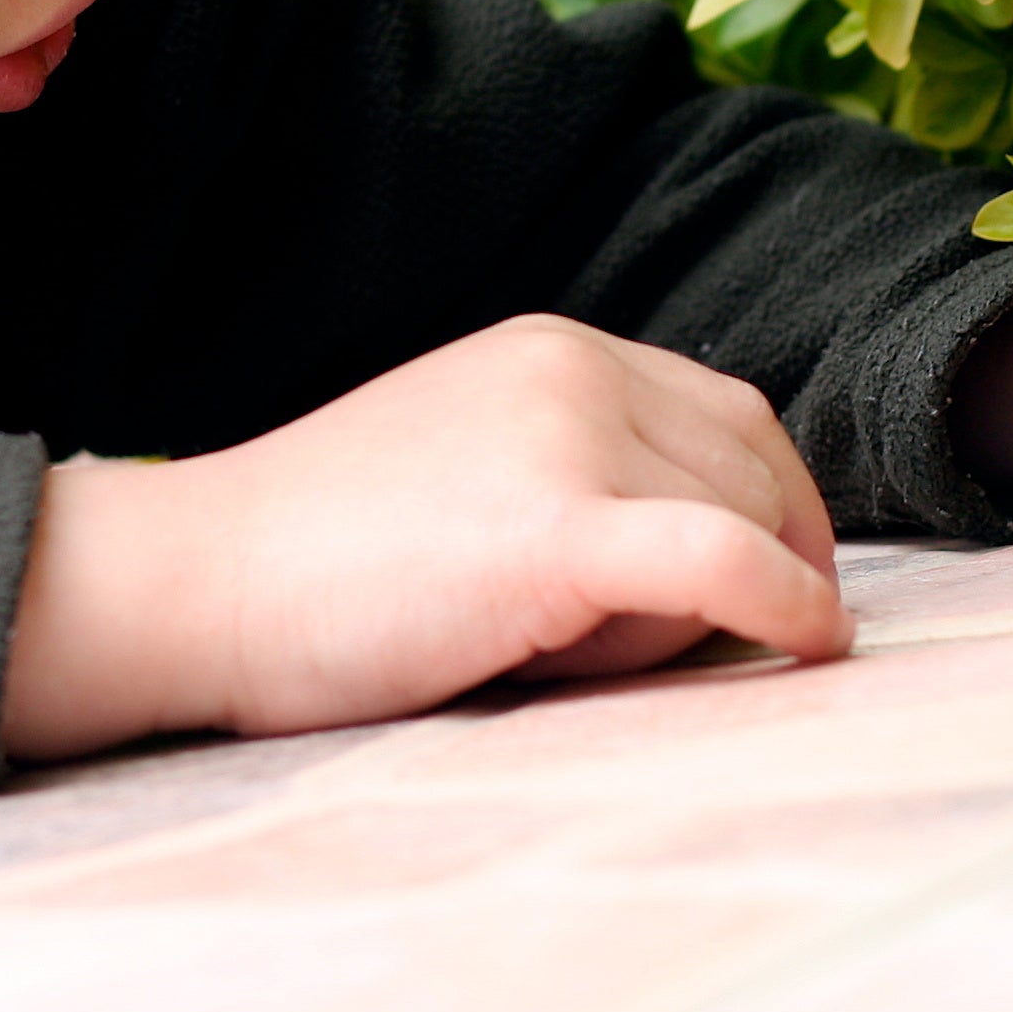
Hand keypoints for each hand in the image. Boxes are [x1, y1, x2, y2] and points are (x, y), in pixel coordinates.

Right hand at [0, 315, 850, 760]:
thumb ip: (574, 475)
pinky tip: (816, 645)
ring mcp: (567, 437)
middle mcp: (572, 367)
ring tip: (579, 663)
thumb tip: (715, 560)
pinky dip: (789, 605)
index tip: (790, 583)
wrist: (196, 581)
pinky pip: (723, 563)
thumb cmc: (315, 564)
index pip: (729, 415)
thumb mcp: (469, 471)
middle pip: (750, 467)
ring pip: (734, 526)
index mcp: (552, 349)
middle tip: (711, 650)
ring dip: (705, 617)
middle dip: (763, 559)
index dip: (779, 505)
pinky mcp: (556, 525)